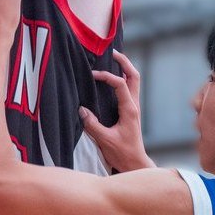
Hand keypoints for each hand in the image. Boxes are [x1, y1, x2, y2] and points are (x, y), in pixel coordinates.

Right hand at [81, 50, 153, 173]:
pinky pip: (127, 89)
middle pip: (134, 76)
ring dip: (124, 69)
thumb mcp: (105, 140)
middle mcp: (133, 105)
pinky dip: (121, 79)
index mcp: (129, 109)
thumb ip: (92, 124)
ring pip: (133, 81)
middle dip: (124, 62)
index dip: (106, 76)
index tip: (92, 75)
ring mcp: (133, 107)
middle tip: (111, 52)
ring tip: (112, 59)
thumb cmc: (122, 153)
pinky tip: (110, 79)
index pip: (120, 84)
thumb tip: (80, 110)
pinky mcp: (129, 111)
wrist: (134, 163)